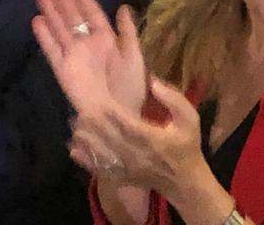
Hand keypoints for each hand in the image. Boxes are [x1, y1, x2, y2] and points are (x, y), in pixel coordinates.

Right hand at [32, 0, 146, 114]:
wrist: (117, 116)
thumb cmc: (130, 88)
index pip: (92, 13)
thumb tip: (124, 6)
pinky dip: (45, 36)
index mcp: (107, 39)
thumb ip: (128, 31)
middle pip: (73, 17)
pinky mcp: (63, 70)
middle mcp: (88, 44)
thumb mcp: (134, 55)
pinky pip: (52, 50)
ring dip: (51, 11)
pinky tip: (37, 21)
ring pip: (60, 29)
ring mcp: (74, 56)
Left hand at [70, 78, 206, 199]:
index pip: (129, 126)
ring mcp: (129, 169)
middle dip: (94, 124)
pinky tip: (74, 150)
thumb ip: (174, 99)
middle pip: (111, 139)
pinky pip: (102, 170)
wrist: (185, 181)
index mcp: (154, 139)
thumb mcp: (190, 119)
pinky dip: (87, 161)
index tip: (99, 101)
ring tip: (75, 125)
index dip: (113, 114)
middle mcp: (138, 155)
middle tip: (80, 109)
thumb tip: (153, 82)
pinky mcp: (123, 178)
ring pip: (103, 154)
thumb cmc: (187, 145)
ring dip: (88, 140)